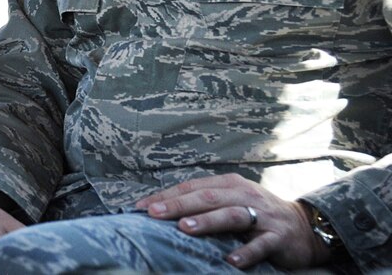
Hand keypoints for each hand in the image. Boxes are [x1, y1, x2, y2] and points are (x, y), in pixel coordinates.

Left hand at [135, 173, 330, 269]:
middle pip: (207, 197)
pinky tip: (232, 261)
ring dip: (207, 222)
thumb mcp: (232, 200)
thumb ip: (204, 202)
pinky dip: (247, 252)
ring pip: (232, 215)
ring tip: (185, 229)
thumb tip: (163, 210)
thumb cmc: (258, 213)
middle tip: (154, 213)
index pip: (192, 187)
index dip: (167, 195)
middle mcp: (244, 195)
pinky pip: (261, 245)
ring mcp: (263, 216)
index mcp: (229, 184)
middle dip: (178, 204)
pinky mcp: (279, 237)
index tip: (141, 206)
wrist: (305, 227)